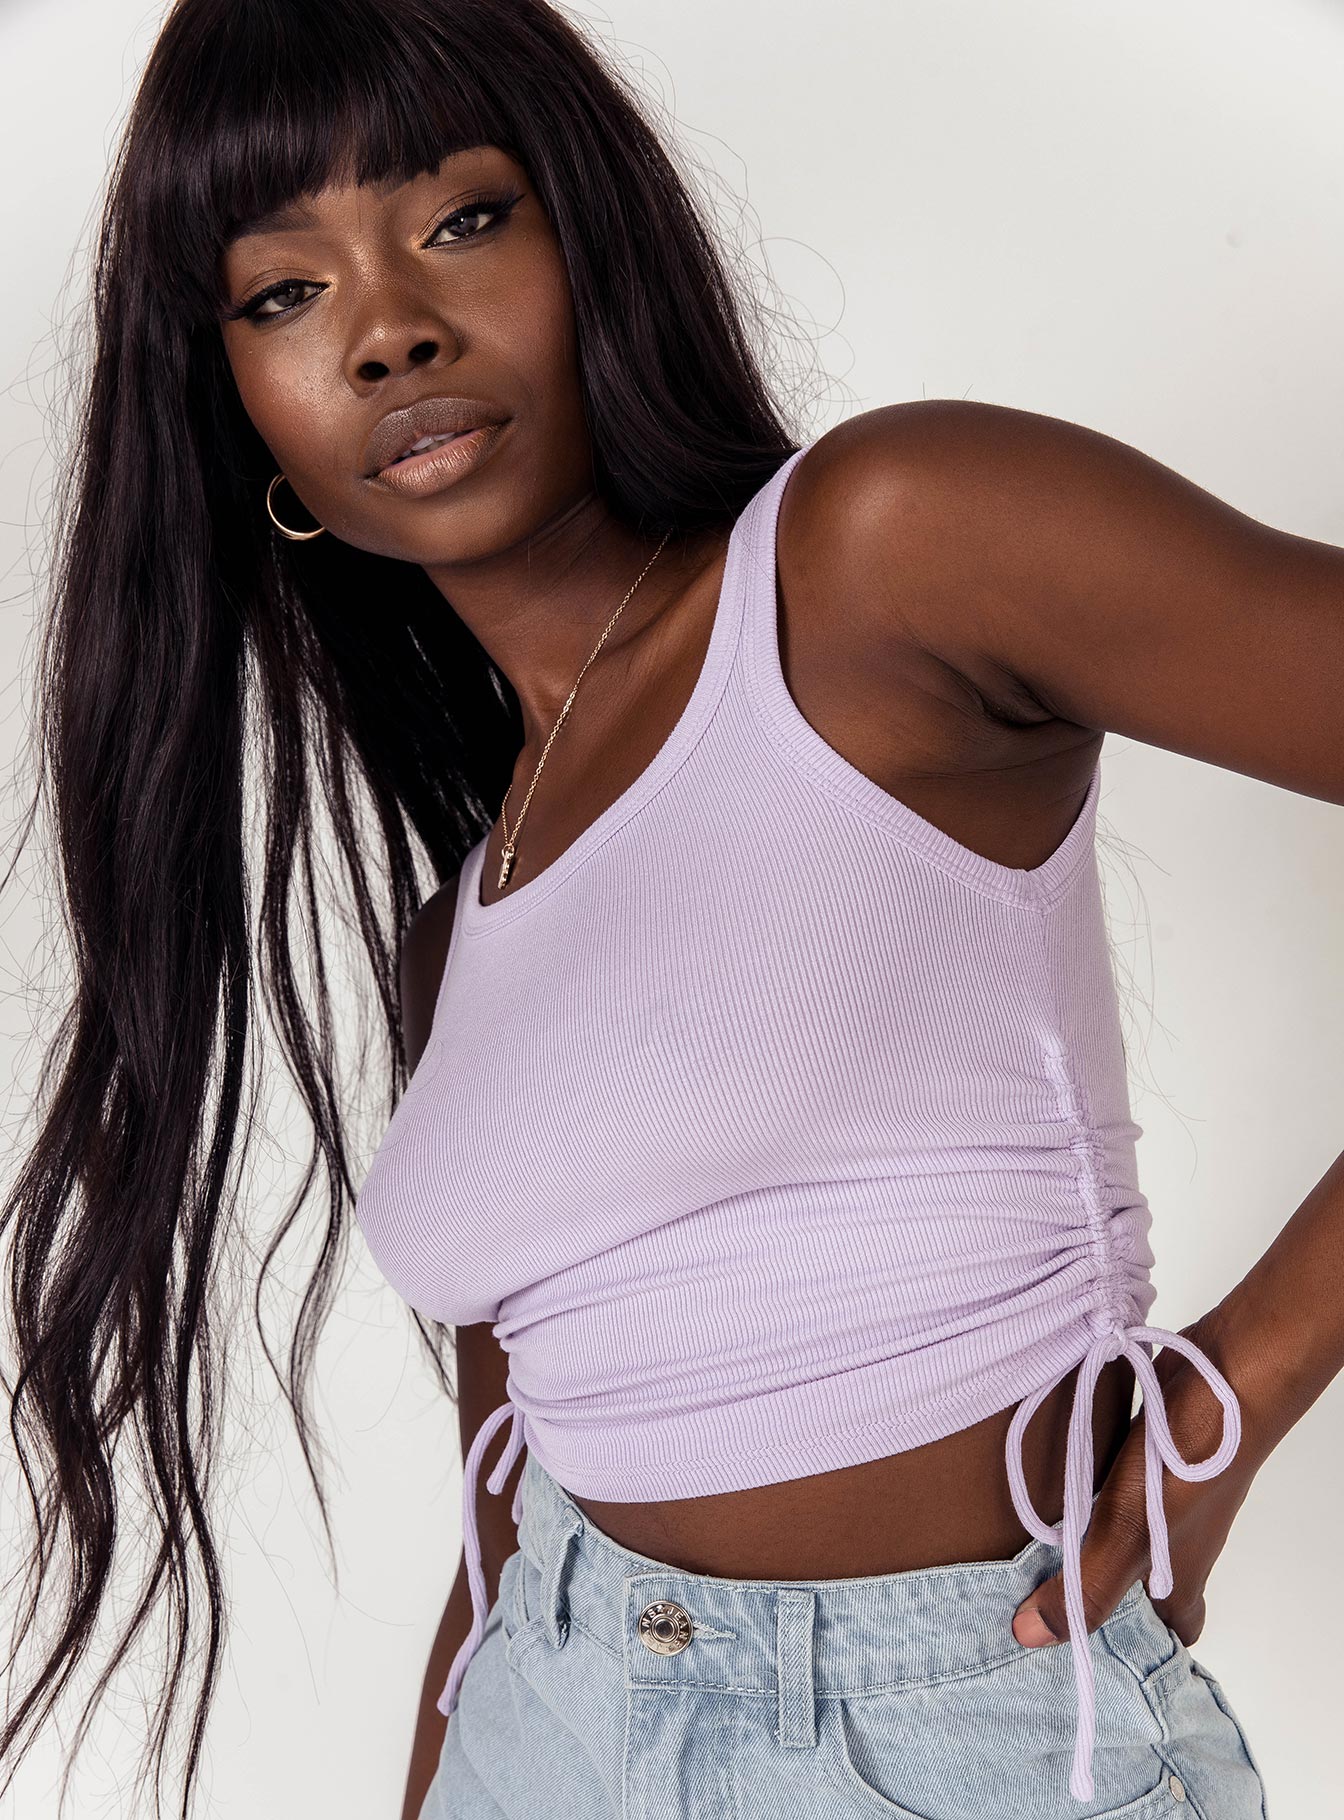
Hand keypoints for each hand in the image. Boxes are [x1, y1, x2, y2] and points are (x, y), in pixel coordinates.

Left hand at [1010, 1315, 1260, 1649]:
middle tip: (1040, 1601)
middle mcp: (1177, 1541)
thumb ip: (1083, 1586)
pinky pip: (1116, 1485)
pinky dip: (1086, 1489)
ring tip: (1024, 1547)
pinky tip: (1045, 1482)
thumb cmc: (1186, 1469)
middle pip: (1144, 1584)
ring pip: (1126, 1532)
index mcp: (1179, 1577)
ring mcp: (1166, 1495)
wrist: (1223, 1380)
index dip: (1141, 1652)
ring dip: (1087, 1538)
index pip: (1171, 1635)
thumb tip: (1028, 1638)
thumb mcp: (1128, 1536)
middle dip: (1102, 1595)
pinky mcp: (1150, 1454)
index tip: (1087, 1656)